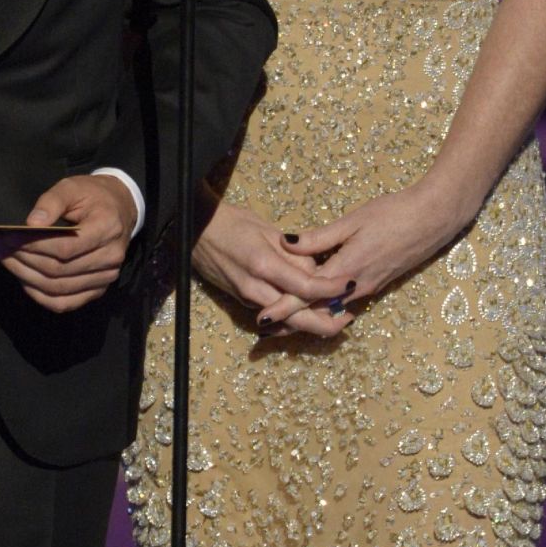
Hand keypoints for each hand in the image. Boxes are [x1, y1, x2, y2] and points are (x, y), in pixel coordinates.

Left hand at [0, 174, 136, 312]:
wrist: (120, 209)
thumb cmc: (93, 196)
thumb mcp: (72, 187)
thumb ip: (52, 202)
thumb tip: (31, 224)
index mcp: (107, 228)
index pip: (66, 248)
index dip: (33, 246)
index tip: (7, 237)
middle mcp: (110, 257)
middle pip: (59, 270)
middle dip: (23, 260)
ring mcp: (105, 277)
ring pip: (58, 288)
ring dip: (26, 277)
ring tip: (5, 259)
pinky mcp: (97, 289)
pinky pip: (65, 302)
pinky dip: (40, 296)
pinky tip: (23, 279)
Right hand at [192, 196, 349, 338]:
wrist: (195, 230)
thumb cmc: (232, 222)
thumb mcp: (266, 229)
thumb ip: (293, 254)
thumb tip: (316, 271)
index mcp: (264, 265)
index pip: (305, 285)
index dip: (331, 288)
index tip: (351, 284)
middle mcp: (256, 288)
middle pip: (296, 317)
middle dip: (325, 324)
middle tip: (347, 322)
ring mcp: (247, 298)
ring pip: (284, 320)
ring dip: (310, 323)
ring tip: (336, 319)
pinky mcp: (242, 300)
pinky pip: (272, 314)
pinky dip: (292, 317)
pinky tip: (308, 313)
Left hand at [261, 180, 463, 332]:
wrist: (433, 218)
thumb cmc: (392, 214)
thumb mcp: (351, 221)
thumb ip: (318, 238)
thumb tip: (285, 243)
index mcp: (347, 270)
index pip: (308, 295)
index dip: (284, 307)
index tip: (263, 319)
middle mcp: (357, 287)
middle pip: (318, 310)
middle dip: (292, 319)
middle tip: (264, 326)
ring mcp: (368, 289)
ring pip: (332, 309)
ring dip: (308, 315)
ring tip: (282, 317)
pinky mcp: (376, 285)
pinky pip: (345, 303)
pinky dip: (326, 306)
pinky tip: (313, 300)